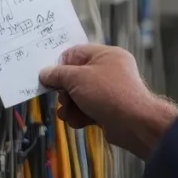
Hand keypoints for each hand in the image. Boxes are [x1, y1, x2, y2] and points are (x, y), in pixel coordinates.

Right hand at [39, 44, 177, 158]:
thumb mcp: (78, 78)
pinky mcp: (109, 109)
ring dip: (71, 106)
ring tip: (68, 114)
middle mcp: (109, 70)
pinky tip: (78, 122)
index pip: (75, 54)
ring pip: (80, 95)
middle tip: (64, 100)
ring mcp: (110, 90)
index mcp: (105, 55)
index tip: (49, 79)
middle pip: (76, 77)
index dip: (60, 66)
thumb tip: (44, 73)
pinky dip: (81, 115)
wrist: (134, 123)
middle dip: (65, 91)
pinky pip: (88, 108)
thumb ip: (58, 74)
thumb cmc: (107, 93)